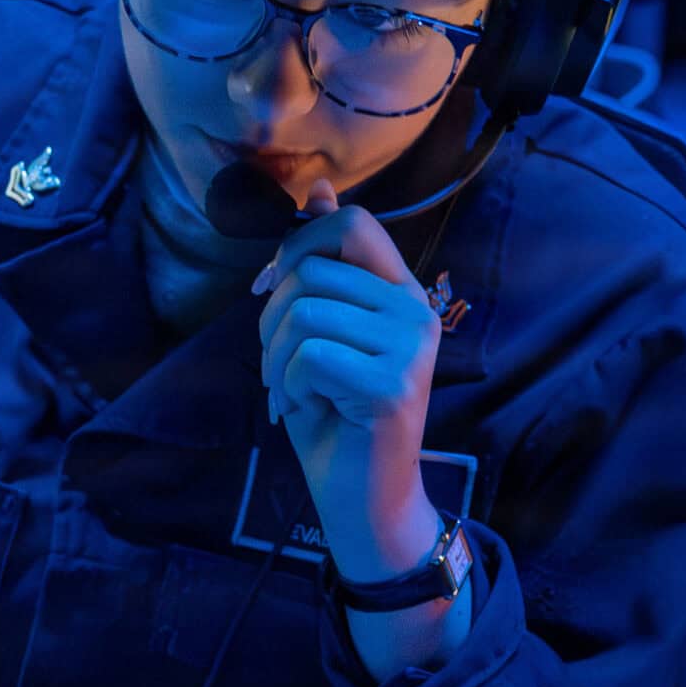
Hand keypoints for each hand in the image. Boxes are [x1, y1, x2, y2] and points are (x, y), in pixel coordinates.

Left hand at [253, 182, 442, 579]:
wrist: (362, 498)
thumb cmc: (334, 415)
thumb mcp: (321, 332)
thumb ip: (323, 265)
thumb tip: (319, 188)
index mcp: (399, 292)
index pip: (352, 223)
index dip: (297, 243)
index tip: (272, 289)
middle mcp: (414, 311)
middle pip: (312, 269)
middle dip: (271, 318)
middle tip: (280, 365)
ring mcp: (410, 348)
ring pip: (305, 313)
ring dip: (277, 359)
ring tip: (293, 391)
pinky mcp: (394, 386)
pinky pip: (311, 357)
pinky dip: (291, 386)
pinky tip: (310, 409)